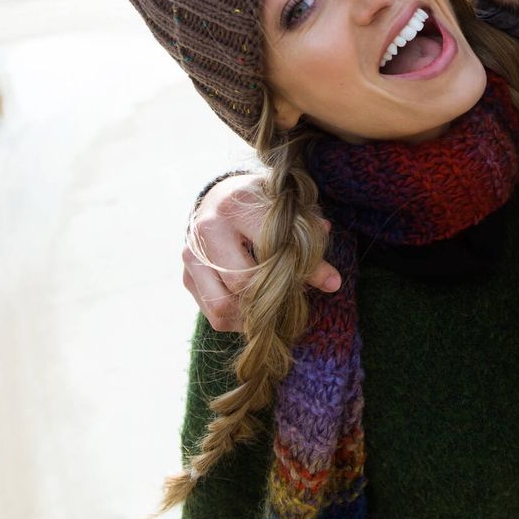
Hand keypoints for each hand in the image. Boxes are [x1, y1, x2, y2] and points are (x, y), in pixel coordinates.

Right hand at [182, 173, 340, 330]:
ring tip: (278, 306)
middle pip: (243, 281)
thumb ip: (310, 236)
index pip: (271, 248)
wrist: (221, 197)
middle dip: (275, 294)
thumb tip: (331, 281)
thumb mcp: (289, 208)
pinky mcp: (187, 276)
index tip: (329, 282)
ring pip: (223, 305)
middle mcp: (209, 230)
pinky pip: (213, 314)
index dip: (303, 270)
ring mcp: (193, 256)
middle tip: (297, 295)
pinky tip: (258, 308)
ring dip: (254, 315)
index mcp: (237, 207)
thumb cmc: (263, 202)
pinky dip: (239, 320)